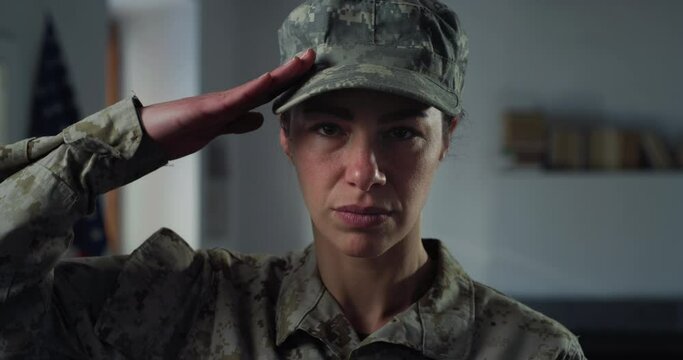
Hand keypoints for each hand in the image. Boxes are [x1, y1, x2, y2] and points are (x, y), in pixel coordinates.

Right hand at [139, 49, 315, 159]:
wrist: (147, 136)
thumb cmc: (176, 131)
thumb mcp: (215, 129)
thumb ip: (236, 122)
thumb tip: (258, 119)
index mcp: (233, 106)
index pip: (267, 92)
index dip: (289, 81)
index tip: (310, 71)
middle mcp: (229, 100)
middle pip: (267, 84)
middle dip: (292, 71)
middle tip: (313, 56)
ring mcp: (218, 103)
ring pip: (256, 87)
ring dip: (280, 74)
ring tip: (300, 62)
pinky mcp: (206, 110)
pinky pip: (234, 99)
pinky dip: (253, 90)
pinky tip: (269, 81)